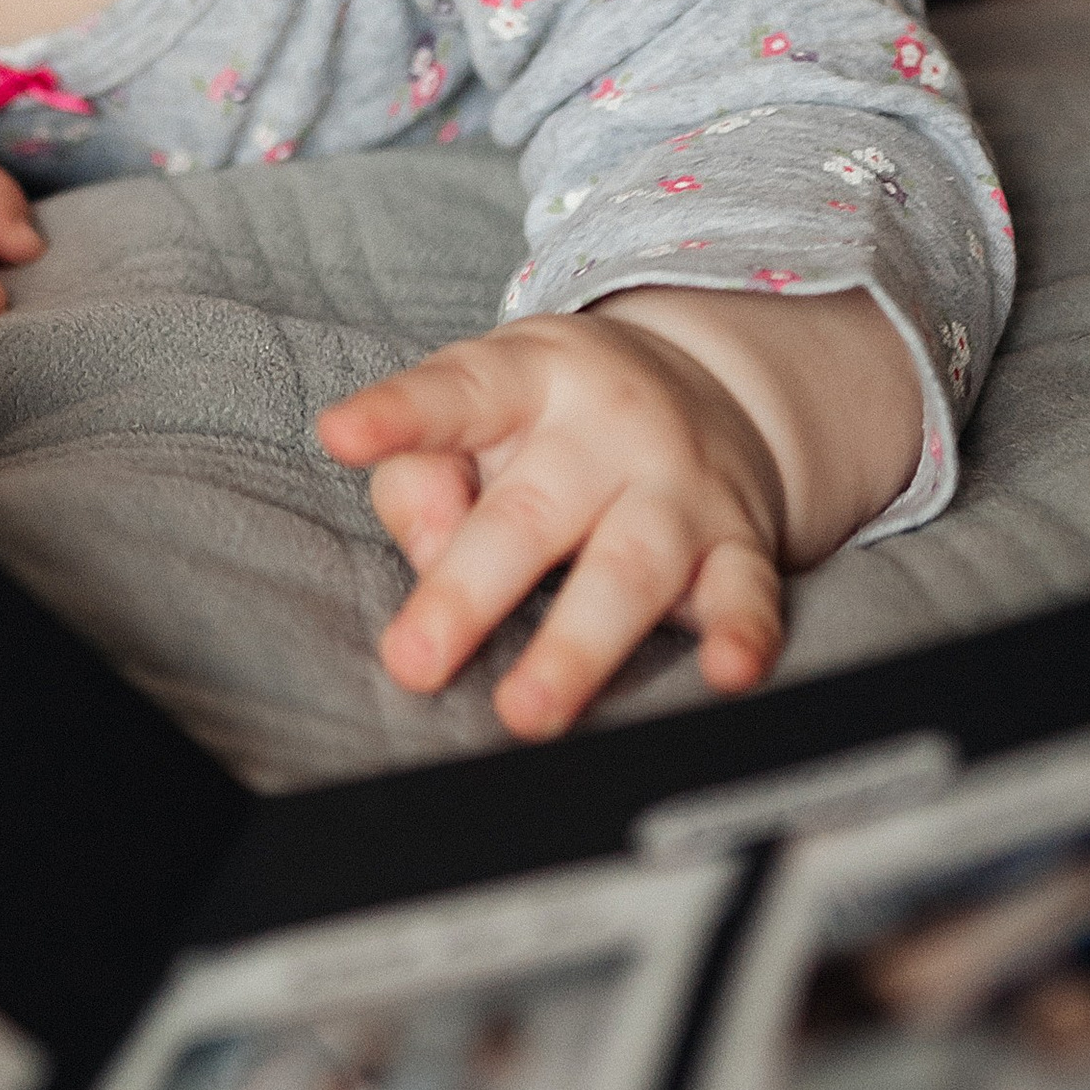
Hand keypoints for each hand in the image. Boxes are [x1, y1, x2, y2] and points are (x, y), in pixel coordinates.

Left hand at [317, 285, 919, 739]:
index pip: (456, 393)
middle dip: (470, 592)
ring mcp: (680, 486)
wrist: (714, 391)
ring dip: (578, 646)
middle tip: (415, 662)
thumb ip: (421, 474)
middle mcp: (609, 428)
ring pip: (629, 568)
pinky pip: (747, 592)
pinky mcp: (741, 543)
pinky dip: (744, 635)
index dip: (398, 415)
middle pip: (530, 512)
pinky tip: (729, 673)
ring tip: (526, 711)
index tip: (342, 435)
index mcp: (528, 378)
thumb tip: (428, 555)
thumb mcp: (479, 413)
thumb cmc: (552, 423)